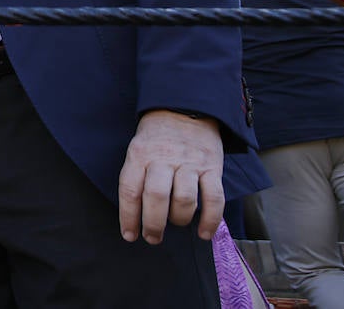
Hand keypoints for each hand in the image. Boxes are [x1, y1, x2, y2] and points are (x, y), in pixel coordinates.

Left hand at [118, 109, 223, 244]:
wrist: (185, 107)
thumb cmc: (158, 135)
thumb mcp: (138, 147)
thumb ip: (137, 175)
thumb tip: (136, 213)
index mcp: (140, 154)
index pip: (130, 189)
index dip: (128, 216)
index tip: (130, 235)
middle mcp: (163, 158)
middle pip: (156, 196)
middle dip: (153, 224)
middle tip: (153, 237)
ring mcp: (189, 162)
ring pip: (184, 199)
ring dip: (179, 219)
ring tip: (176, 224)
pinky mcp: (212, 166)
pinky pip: (214, 197)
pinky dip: (210, 219)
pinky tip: (204, 232)